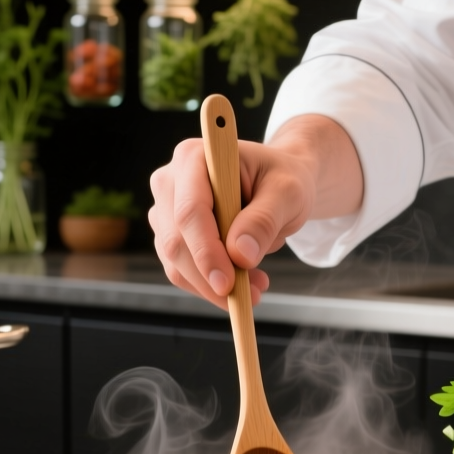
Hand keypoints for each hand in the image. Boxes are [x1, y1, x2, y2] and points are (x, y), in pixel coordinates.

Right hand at [147, 115, 362, 308]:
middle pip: (176, 241)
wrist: (276, 184)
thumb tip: (240, 255)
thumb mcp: (288, 193)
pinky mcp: (170, 235)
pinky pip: (182, 271)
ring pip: (176, 263)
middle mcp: (169, 181)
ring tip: (258, 286)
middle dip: (211, 277)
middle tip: (254, 295)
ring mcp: (166, 210)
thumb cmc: (282, 180)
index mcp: (193, 158)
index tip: (227, 284)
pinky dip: (210, 286)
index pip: (190, 212)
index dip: (206, 251)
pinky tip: (244, 282)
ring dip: (213, 286)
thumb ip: (264, 219)